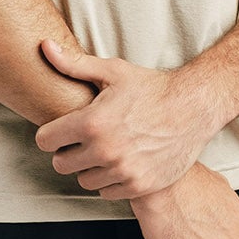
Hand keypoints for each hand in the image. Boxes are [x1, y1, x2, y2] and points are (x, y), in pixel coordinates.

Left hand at [33, 39, 220, 197]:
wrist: (195, 108)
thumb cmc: (152, 87)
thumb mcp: (113, 71)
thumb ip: (73, 64)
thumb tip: (44, 46)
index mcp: (91, 122)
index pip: (45, 140)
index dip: (51, 133)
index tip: (62, 130)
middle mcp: (104, 150)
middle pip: (60, 164)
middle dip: (68, 152)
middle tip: (83, 141)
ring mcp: (122, 171)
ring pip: (83, 180)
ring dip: (89, 168)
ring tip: (103, 151)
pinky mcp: (139, 185)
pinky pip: (107, 192)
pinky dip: (110, 181)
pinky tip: (120, 162)